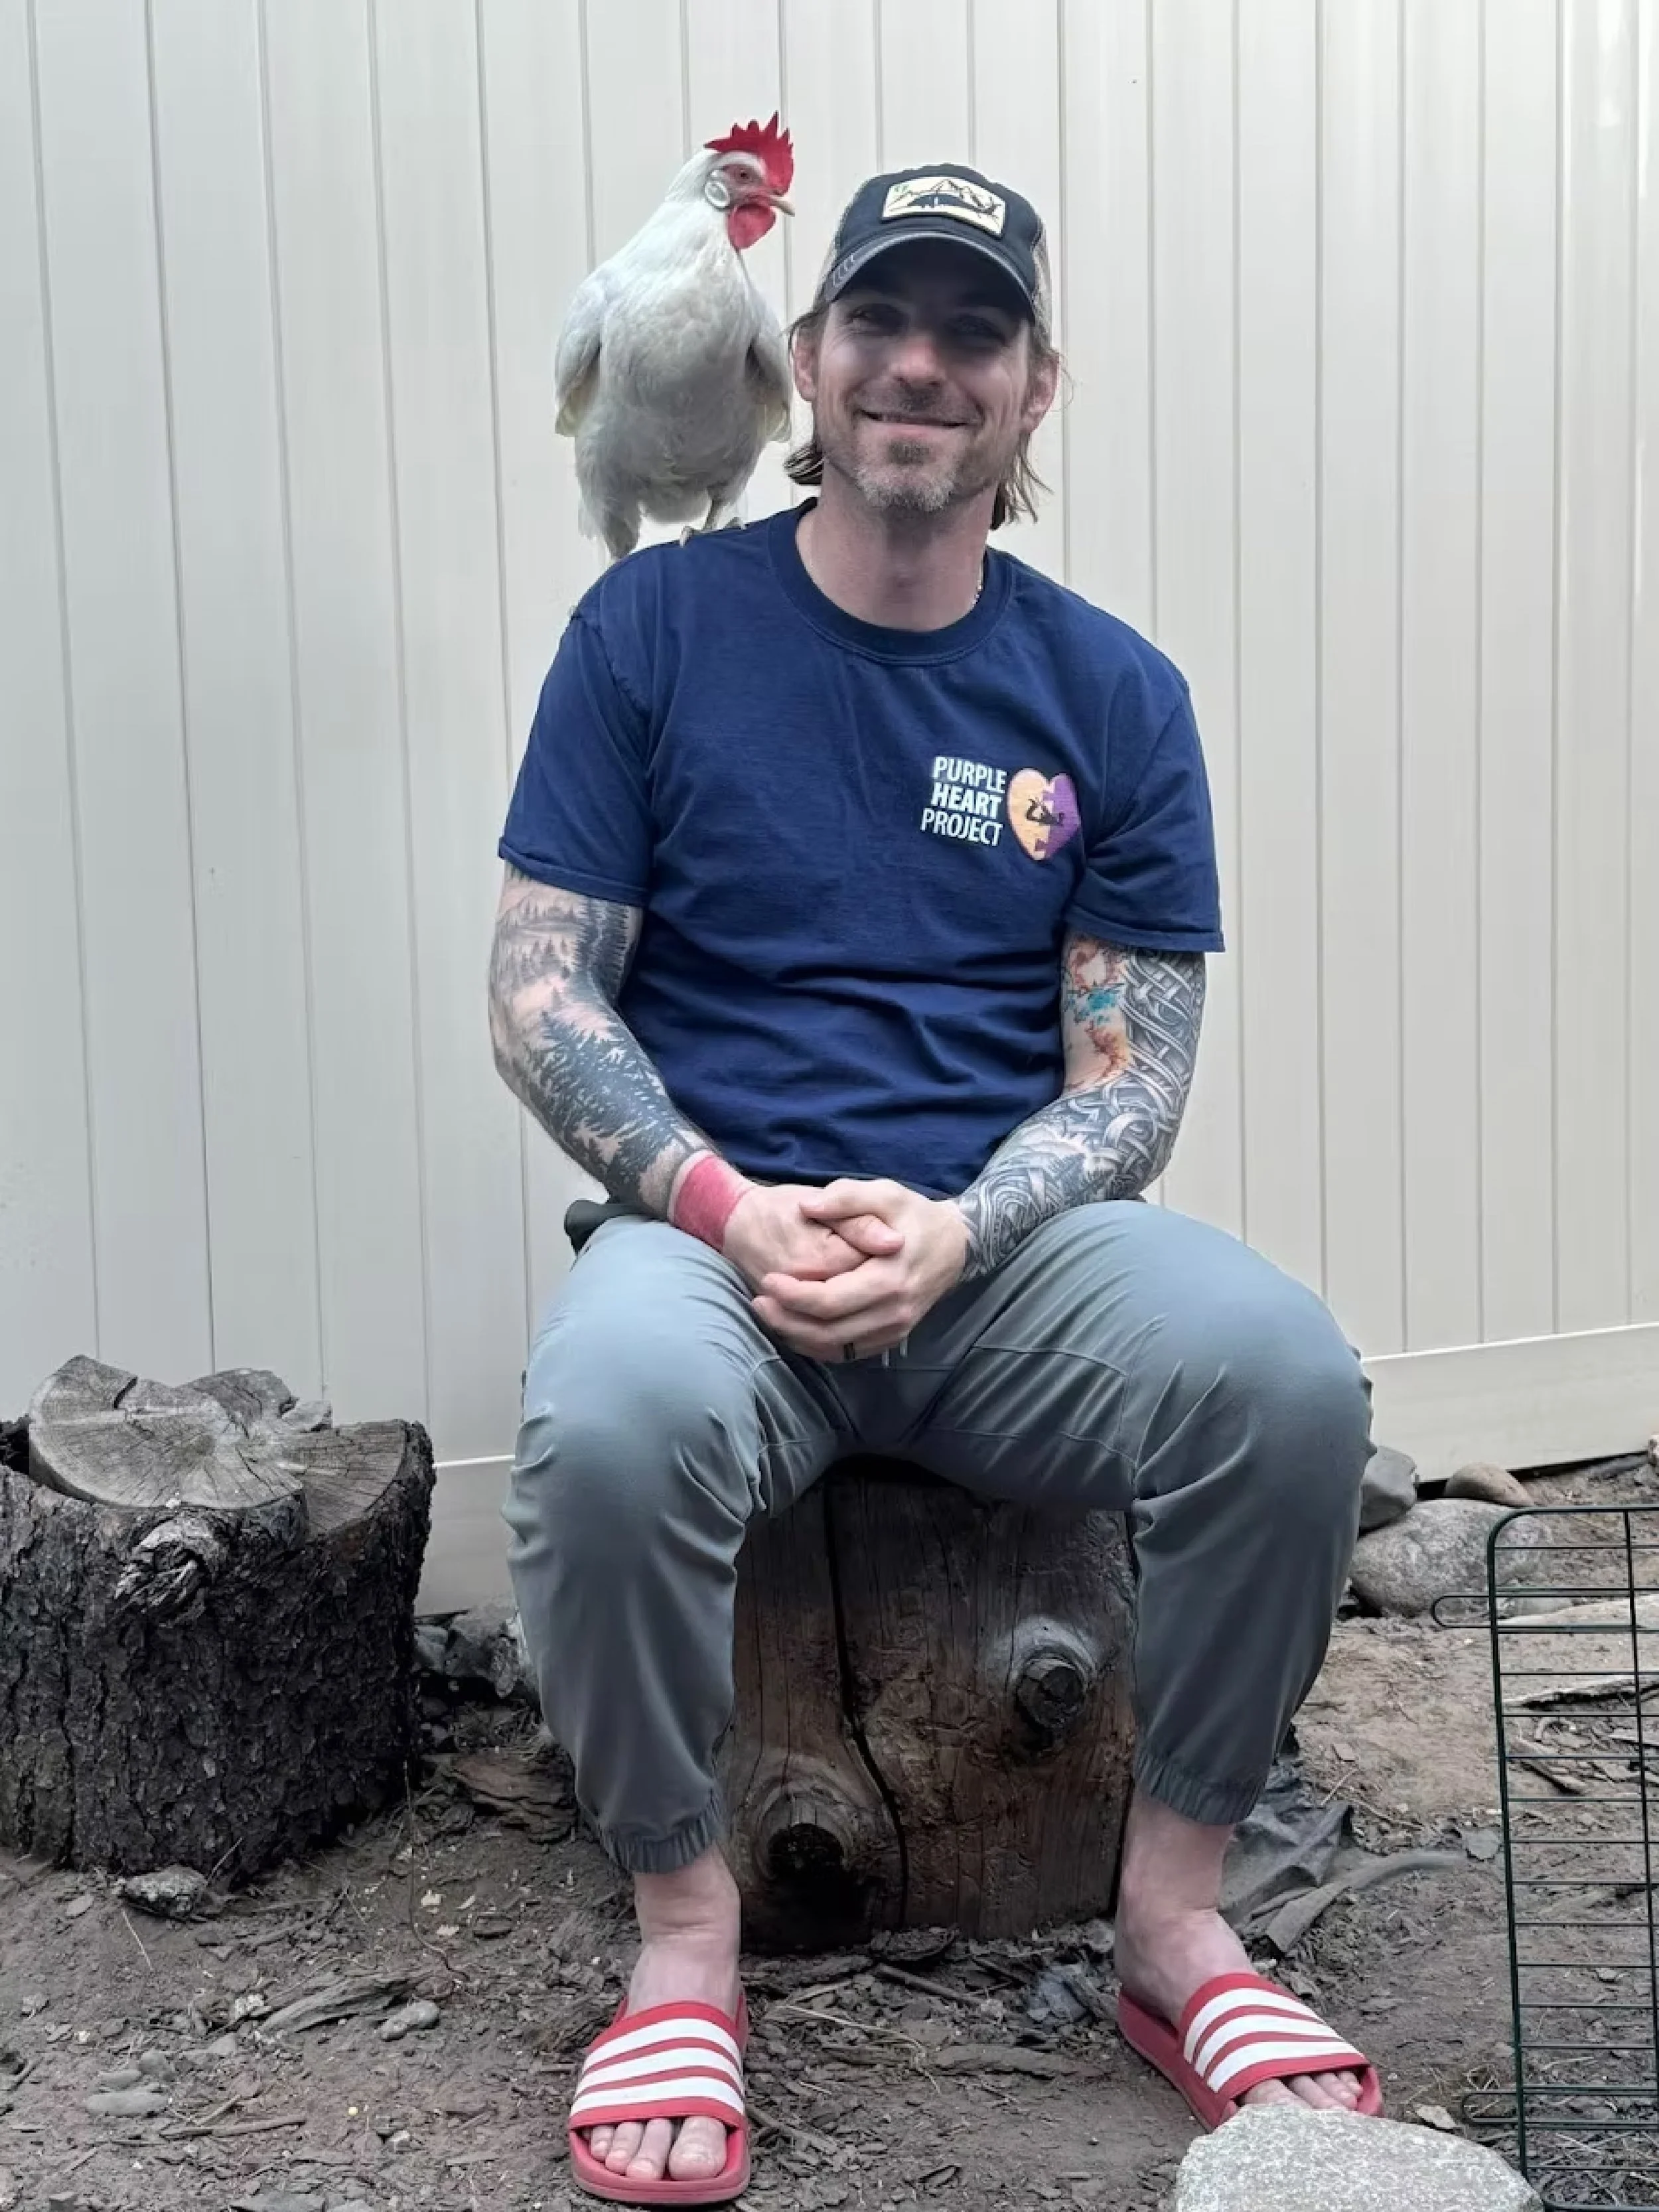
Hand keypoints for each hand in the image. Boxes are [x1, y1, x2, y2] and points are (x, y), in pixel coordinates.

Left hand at [754, 1179, 968, 1360]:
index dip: (793, 1295)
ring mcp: (896, 1329)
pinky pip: (848, 1352)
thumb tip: (806, 1206)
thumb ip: (846, 1197)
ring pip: (835, 1348)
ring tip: (769, 1314)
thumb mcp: (885, 1193)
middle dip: (786, 1321)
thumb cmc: (915, 1216)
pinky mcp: (892, 1336)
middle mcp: (894, 1312)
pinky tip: (795, 1327)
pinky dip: (817, 1345)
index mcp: (890, 1278)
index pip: (830, 1300)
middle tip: (758, 1301)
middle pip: (828, 1332)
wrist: (956, 1244)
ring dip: (797, 1336)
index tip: (768, 1280)